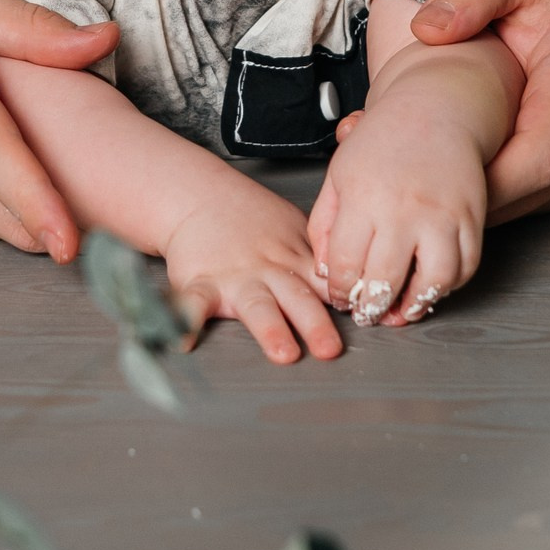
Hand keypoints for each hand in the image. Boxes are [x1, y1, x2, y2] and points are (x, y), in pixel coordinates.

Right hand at [161, 183, 341, 364]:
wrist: (201, 198)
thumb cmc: (252, 221)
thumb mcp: (294, 231)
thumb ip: (318, 261)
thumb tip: (356, 283)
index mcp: (294, 262)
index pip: (326, 285)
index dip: (345, 300)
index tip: (363, 317)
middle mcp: (268, 273)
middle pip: (297, 298)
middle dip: (315, 324)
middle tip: (330, 348)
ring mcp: (235, 279)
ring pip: (256, 305)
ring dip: (271, 329)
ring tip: (282, 352)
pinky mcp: (200, 283)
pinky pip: (193, 303)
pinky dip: (187, 320)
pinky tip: (185, 340)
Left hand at [308, 105, 485, 327]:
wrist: (434, 110)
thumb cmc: (383, 142)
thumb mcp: (338, 176)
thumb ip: (325, 225)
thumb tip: (328, 273)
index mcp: (363, 198)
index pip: (346, 266)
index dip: (341, 292)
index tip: (342, 297)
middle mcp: (403, 209)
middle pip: (385, 280)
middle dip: (372, 309)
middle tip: (368, 314)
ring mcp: (442, 214)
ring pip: (433, 281)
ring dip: (415, 305)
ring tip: (401, 308)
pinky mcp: (471, 216)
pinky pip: (467, 267)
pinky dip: (450, 286)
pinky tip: (430, 285)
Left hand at [403, 0, 549, 222]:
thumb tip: (430, 26)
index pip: (537, 159)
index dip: (482, 178)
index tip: (426, 171)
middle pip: (526, 192)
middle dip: (465, 194)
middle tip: (403, 178)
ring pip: (527, 204)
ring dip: (475, 199)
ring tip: (418, 175)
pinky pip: (533, 201)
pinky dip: (492, 194)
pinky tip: (454, 172)